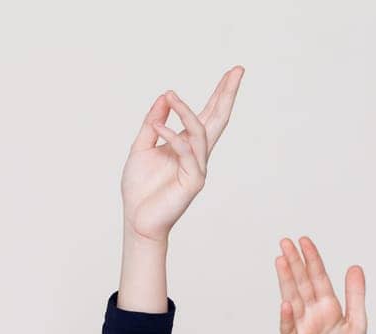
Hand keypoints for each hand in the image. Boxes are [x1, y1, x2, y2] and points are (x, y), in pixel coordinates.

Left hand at [121, 66, 243, 241]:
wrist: (137, 220)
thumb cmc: (140, 188)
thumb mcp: (142, 147)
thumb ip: (153, 122)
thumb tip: (164, 98)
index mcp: (187, 145)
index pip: (208, 115)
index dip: (220, 93)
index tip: (232, 72)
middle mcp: (197, 154)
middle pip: (218, 119)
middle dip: (227, 95)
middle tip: (238, 71)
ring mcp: (198, 167)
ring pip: (200, 132)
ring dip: (186, 111)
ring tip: (170, 96)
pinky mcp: (193, 181)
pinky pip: (186, 152)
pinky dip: (172, 136)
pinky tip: (158, 126)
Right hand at [277, 237, 366, 333]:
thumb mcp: (357, 326)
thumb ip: (356, 297)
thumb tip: (355, 267)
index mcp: (329, 308)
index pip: (318, 278)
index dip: (312, 260)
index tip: (304, 240)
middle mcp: (312, 314)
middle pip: (302, 284)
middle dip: (295, 263)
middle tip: (286, 241)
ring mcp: (300, 329)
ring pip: (292, 300)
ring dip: (286, 281)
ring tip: (280, 260)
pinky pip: (289, 330)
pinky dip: (287, 317)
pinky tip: (286, 303)